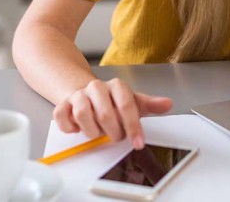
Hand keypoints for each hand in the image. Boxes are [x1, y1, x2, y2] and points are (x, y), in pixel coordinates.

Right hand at [53, 78, 172, 148]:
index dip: (133, 126)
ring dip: (92, 130)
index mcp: (116, 86)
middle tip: (115, 136)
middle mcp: (96, 88)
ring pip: (82, 114)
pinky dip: (70, 127)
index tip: (138, 143)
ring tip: (97, 132)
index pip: (126, 104)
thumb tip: (168, 104)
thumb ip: (150, 105)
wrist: (87, 93)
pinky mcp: (62, 105)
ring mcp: (78, 95)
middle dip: (112, 131)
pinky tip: (78, 129)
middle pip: (105, 112)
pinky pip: (62, 117)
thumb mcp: (133, 102)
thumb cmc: (112, 102)